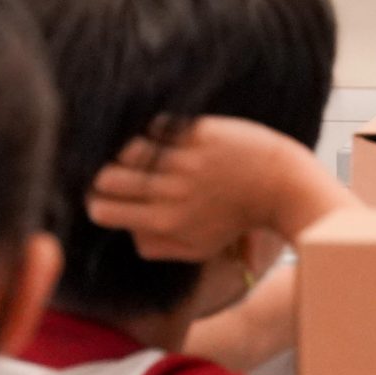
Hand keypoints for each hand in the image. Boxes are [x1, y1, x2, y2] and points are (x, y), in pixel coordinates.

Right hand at [86, 116, 349, 259]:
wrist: (278, 185)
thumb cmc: (237, 218)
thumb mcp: (198, 248)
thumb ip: (158, 246)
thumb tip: (128, 231)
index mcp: (165, 223)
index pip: (104, 210)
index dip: (96, 202)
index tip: (102, 196)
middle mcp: (169, 192)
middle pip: (107, 178)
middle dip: (105, 176)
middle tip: (115, 173)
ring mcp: (182, 159)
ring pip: (128, 148)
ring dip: (128, 150)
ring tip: (139, 153)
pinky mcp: (196, 132)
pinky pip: (157, 126)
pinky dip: (154, 131)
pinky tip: (162, 136)